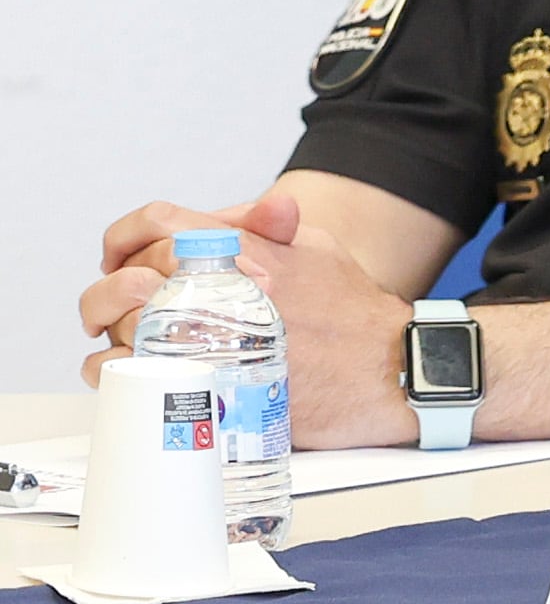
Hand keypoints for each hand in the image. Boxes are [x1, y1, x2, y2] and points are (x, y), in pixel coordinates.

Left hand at [79, 189, 413, 447]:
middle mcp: (220, 288)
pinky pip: (126, 373)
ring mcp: (208, 337)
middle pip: (130, 276)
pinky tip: (130, 368)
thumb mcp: (318, 249)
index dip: (127, 237)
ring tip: (126, 338)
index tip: (121, 256)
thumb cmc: (354, 313)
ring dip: (113, 330)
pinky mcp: (202, 382)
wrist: (383, 369)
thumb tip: (230, 220)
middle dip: (114, 291)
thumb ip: (268, 229)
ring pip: (120, 325)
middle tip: (119, 305)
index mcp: (242, 249)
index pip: (157, 222)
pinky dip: (113, 370)